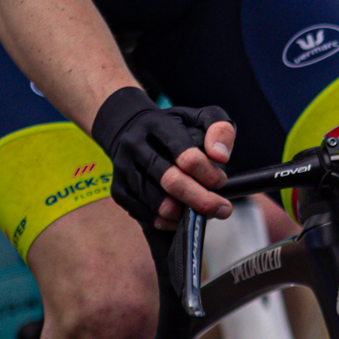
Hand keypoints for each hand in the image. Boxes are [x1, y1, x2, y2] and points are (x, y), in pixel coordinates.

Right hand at [90, 88, 236, 233]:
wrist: (129, 129)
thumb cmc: (171, 127)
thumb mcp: (200, 117)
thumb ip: (220, 130)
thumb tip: (220, 157)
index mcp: (157, 125)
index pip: (185, 154)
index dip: (207, 172)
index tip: (220, 181)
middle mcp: (135, 145)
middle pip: (169, 180)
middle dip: (200, 199)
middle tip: (221, 208)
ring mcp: (123, 168)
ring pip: (155, 200)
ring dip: (183, 212)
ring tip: (202, 213)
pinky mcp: (118, 189)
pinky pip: (141, 212)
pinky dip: (165, 221)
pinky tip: (181, 218)